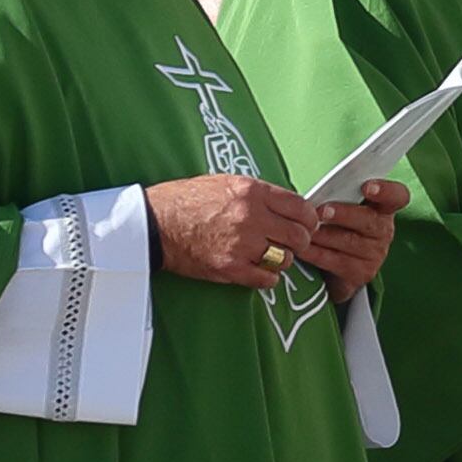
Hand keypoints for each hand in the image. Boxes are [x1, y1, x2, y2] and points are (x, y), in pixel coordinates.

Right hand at [148, 175, 327, 288]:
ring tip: (268, 255)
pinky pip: (267, 279)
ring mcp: (241, 244)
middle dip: (299, 241)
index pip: (301, 207)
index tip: (306, 224)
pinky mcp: (230, 268)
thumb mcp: (225, 182)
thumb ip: (259, 194)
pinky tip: (258, 270)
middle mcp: (250, 217)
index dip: (309, 218)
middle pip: (299, 235)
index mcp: (252, 192)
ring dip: (281, 259)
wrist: (152, 222)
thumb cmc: (185, 200)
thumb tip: (289, 206)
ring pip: (286, 259)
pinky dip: (266, 277)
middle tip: (289, 242)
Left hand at [303, 180, 405, 298]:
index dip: (386, 191)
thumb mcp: (342, 207)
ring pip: (350, 241)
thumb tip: (316, 192)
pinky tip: (301, 248)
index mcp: (382, 208)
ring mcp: (376, 253)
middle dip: (344, 214)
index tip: (368, 187)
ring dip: (324, 235)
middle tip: (322, 211)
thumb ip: (336, 196)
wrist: (336, 266)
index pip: (397, 196)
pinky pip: (336, 261)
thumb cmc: (336, 226)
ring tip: (305, 229)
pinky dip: (315, 253)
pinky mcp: (362, 272)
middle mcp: (383, 230)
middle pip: (369, 220)